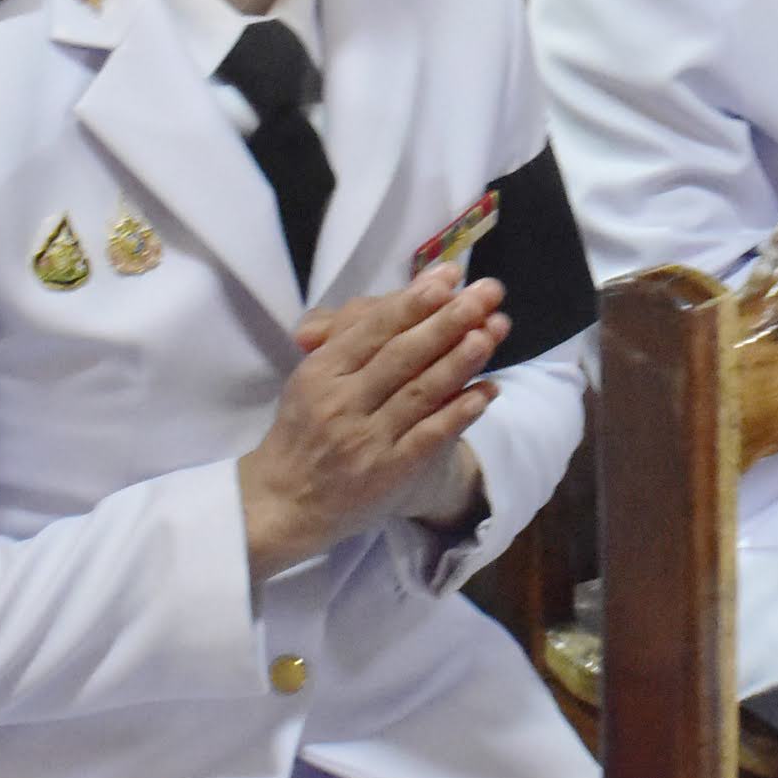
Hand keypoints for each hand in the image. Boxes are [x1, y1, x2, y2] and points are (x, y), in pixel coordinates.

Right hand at [238, 270, 511, 581]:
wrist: (283, 503)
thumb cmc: (302, 430)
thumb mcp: (308, 377)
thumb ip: (343, 337)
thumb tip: (392, 300)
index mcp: (321, 371)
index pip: (374, 328)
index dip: (414, 300)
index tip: (448, 275)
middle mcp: (343, 402)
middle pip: (403, 353)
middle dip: (448, 319)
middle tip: (487, 292)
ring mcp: (367, 439)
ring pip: (420, 391)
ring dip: (460, 359)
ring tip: (493, 331)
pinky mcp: (389, 472)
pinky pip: (430, 436)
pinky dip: (460, 412)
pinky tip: (488, 391)